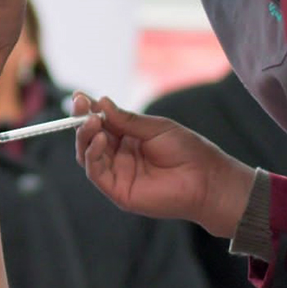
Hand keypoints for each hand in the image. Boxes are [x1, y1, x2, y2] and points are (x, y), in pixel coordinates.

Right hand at [73, 93, 255, 237]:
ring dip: (85, 136)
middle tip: (81, 104)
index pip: (101, 123)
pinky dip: (93, 154)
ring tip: (93, 121)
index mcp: (128, 139)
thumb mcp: (155, 127)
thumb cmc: (188, 151)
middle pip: (89, 138)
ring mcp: (117, 174)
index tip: (79, 96)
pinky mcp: (117, 191)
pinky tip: (101, 139)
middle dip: (82, 120)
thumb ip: (126, 119)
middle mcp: (119, 156)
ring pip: (87, 154)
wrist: (207, 180)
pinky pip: (95, 172)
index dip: (88, 110)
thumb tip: (100, 102)